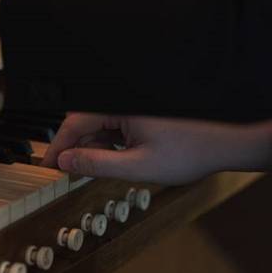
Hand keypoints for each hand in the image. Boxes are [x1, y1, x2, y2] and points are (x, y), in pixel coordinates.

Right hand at [41, 113, 271, 184]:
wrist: (226, 141)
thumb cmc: (190, 150)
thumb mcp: (137, 165)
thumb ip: (97, 164)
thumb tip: (66, 163)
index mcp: (119, 105)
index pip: (74, 123)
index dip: (58, 146)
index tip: (47, 165)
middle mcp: (122, 101)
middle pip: (83, 122)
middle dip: (75, 148)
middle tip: (67, 171)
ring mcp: (131, 106)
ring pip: (97, 125)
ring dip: (92, 147)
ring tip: (97, 168)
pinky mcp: (139, 113)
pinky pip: (112, 125)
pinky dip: (107, 143)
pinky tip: (113, 158)